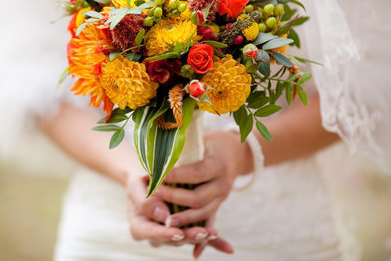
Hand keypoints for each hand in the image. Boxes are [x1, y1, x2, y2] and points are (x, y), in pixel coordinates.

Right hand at [126, 172, 222, 247]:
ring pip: (186, 238)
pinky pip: (197, 237)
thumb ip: (145, 201)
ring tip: (214, 233)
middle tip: (201, 232)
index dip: (165, 234)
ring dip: (201, 237)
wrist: (147, 178)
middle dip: (188, 236)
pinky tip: (228, 248)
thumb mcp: (136, 186)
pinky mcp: (183, 230)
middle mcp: (155, 234)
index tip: (177, 231)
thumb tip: (163, 215)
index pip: (152, 233)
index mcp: (139, 227)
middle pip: (172, 239)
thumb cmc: (140, 180)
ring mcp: (170, 234)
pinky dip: (213, 243)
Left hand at [157, 129, 251, 255]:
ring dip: (184, 220)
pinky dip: (204, 240)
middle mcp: (223, 184)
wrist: (235, 152)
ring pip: (203, 214)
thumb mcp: (200, 141)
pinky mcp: (219, 205)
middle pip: (198, 198)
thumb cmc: (210, 144)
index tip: (158, 177)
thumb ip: (183, 150)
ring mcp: (223, 197)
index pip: (196, 174)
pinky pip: (210, 223)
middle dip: (175, 198)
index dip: (177, 176)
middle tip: (154, 194)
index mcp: (218, 164)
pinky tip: (194, 252)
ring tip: (165, 222)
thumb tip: (159, 154)